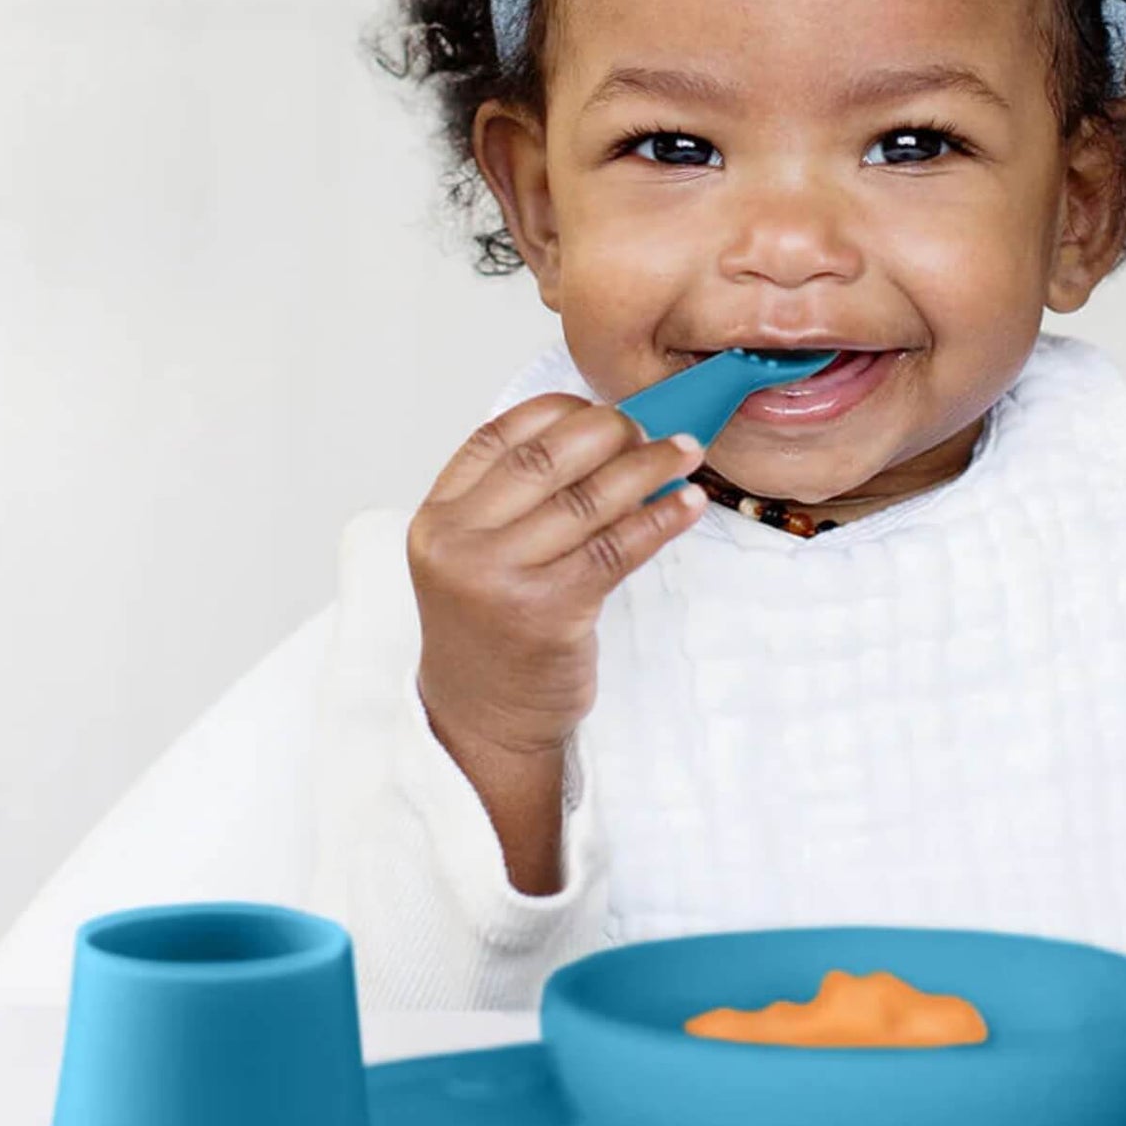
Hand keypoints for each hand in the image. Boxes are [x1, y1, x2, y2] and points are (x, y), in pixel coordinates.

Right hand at [406, 392, 706, 765]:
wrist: (482, 719)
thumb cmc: (491, 630)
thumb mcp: (474, 556)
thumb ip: (515, 500)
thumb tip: (606, 435)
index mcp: (438, 518)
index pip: (498, 437)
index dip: (558, 411)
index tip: (602, 406)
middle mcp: (460, 544)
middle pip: (547, 459)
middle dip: (610, 431)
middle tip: (651, 427)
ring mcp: (500, 579)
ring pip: (588, 499)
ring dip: (648, 466)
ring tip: (685, 451)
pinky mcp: (548, 613)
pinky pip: (617, 548)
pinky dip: (660, 518)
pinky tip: (687, 504)